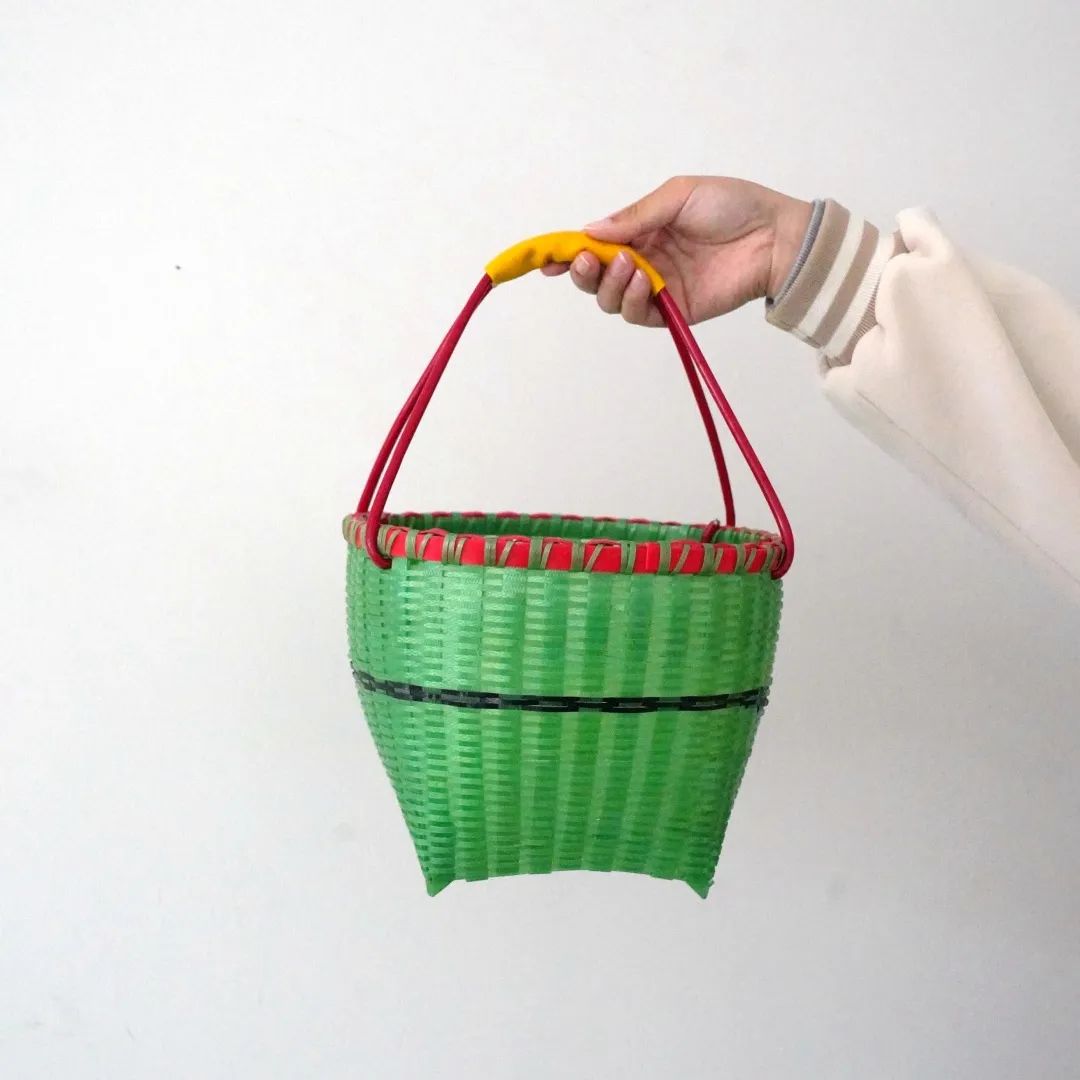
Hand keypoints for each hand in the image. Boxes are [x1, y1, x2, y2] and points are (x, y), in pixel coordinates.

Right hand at [542, 176, 811, 325]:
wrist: (774, 236)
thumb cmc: (732, 206)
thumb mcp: (677, 196)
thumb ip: (634, 216)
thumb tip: (589, 230)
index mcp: (640, 231)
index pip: (594, 245)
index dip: (568, 252)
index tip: (548, 258)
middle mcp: (643, 261)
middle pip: (595, 278)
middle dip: (583, 271)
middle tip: (587, 260)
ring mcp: (656, 289)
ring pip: (610, 300)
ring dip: (609, 284)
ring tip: (628, 265)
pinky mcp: (673, 311)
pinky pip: (638, 315)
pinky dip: (632, 300)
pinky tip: (642, 281)